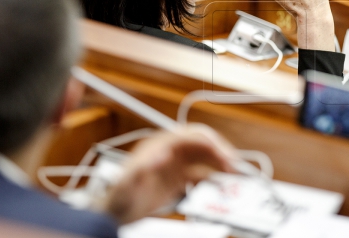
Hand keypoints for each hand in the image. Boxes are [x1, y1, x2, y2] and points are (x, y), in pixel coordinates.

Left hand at [102, 124, 237, 223]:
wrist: (114, 213)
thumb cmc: (118, 198)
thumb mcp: (128, 185)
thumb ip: (142, 169)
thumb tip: (161, 155)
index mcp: (160, 144)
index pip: (193, 135)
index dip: (212, 143)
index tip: (225, 156)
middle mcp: (170, 151)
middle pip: (202, 144)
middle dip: (221, 153)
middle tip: (234, 167)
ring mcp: (175, 164)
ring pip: (204, 158)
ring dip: (220, 165)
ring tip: (233, 176)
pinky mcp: (177, 178)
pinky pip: (200, 174)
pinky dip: (212, 179)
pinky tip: (219, 185)